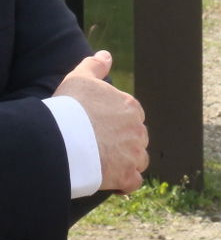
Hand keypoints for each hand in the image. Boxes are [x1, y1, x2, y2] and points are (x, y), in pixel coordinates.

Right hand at [53, 51, 147, 193]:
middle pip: (137, 138)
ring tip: (109, 165)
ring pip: (139, 159)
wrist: (62, 138)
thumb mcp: (80, 79)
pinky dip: (126, 184)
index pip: (132, 116)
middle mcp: (137, 129)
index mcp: (130, 107)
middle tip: (102, 148)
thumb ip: (94, 66)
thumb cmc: (70, 107)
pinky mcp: (126, 174)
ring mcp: (134, 153)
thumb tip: (106, 55)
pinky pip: (133, 182)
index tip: (102, 129)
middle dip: (125, 143)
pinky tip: (115, 184)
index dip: (118, 124)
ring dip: (128, 163)